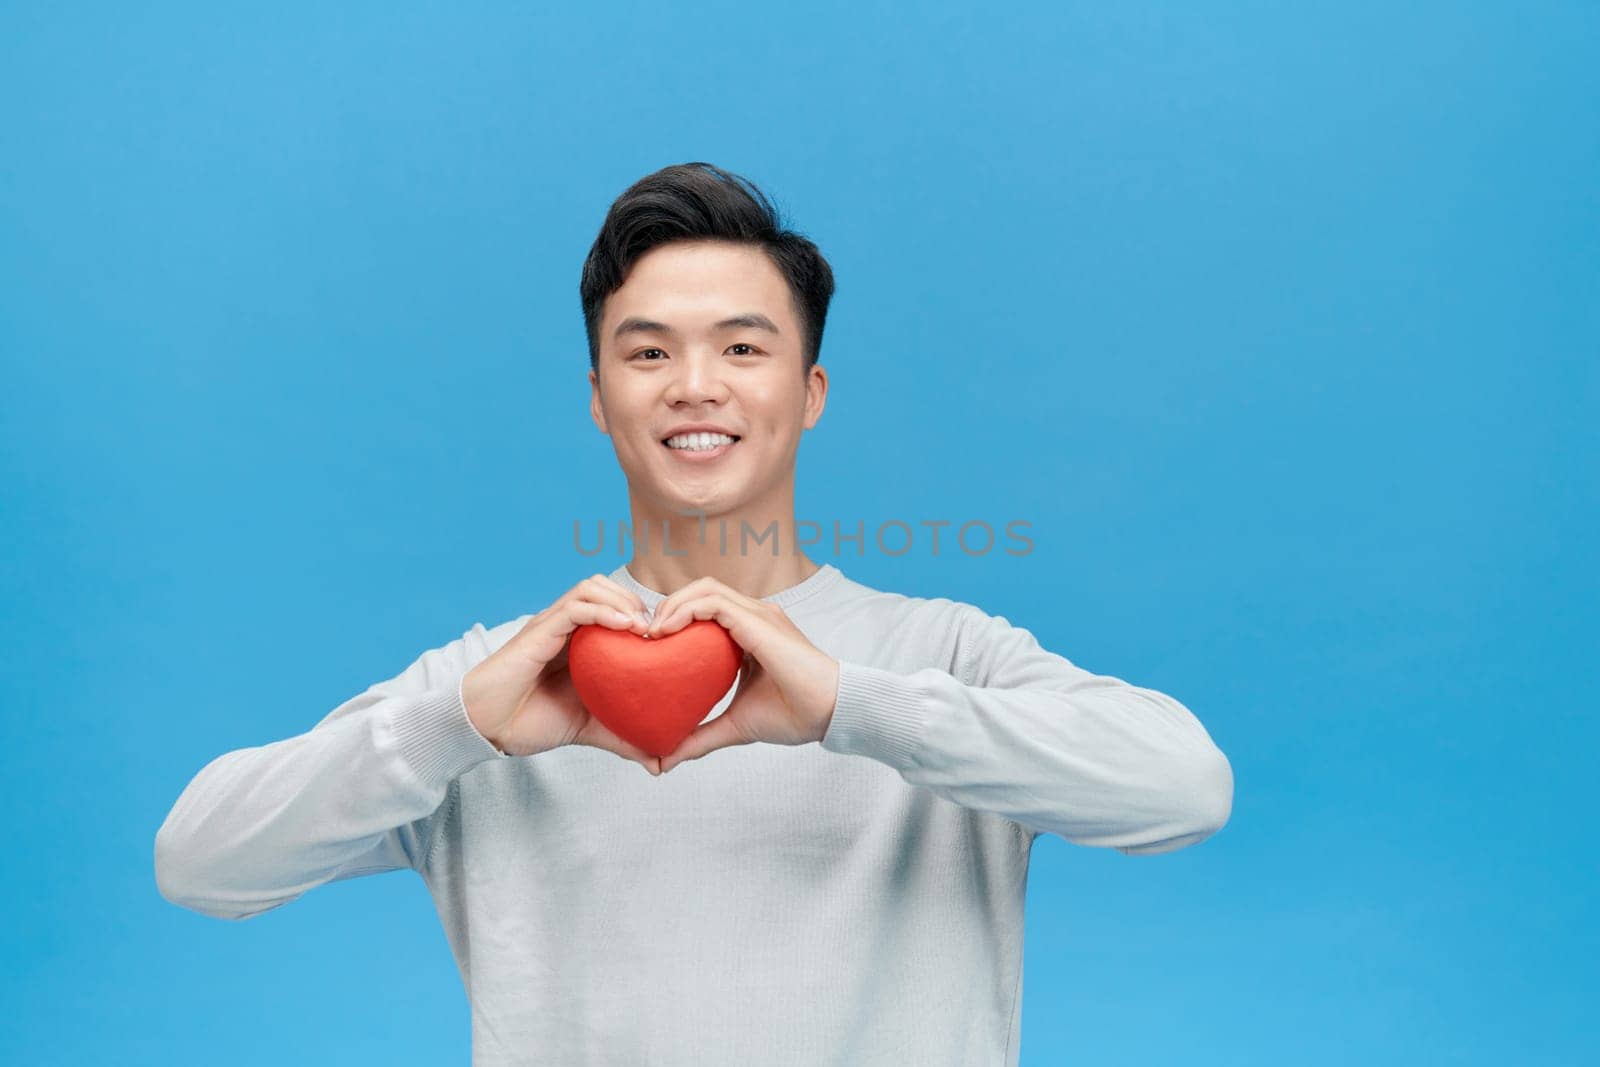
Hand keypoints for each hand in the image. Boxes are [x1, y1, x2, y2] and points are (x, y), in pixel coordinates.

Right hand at [461, 574, 661, 773]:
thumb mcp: (591, 728)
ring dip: (621, 600)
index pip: (614, 605)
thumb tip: (660, 762)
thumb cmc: (534, 721)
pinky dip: (602, 610)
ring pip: (590, 587)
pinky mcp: (539, 631)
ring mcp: (552, 625)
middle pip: (605, 587)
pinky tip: (625, 627)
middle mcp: (566, 627)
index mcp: (579, 641)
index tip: (667, 637)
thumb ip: (624, 738)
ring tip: (643, 626)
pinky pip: (574, 607)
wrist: (492, 727)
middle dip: (635, 600)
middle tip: (658, 630)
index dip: (643, 612)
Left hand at [646, 575, 840, 773]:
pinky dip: (684, 610)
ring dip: (672, 605)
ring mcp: (758, 614)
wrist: (828, 714)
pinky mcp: (758, 621)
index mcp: (750, 633)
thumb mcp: (736, 726)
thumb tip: (665, 761)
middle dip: (667, 606)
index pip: (706, 608)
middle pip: (701, 591)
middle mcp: (754, 616)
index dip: (674, 618)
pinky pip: (713, 602)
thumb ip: (701, 737)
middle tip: (645, 636)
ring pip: (705, 589)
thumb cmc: (794, 716)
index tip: (650, 646)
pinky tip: (666, 631)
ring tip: (652, 633)